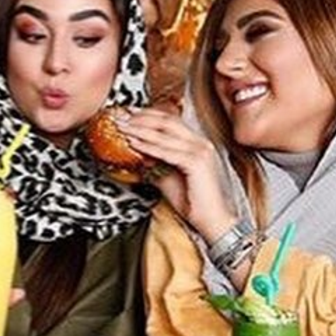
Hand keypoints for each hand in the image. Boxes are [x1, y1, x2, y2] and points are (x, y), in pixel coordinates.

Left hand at [116, 108, 237, 240]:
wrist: (212, 220)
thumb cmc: (194, 202)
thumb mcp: (169, 178)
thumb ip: (156, 164)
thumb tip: (138, 156)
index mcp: (198, 144)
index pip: (171, 121)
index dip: (149, 115)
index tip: (130, 115)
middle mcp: (201, 143)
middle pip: (168, 121)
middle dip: (142, 117)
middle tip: (122, 117)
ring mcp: (200, 151)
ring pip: (165, 134)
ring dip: (141, 129)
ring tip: (123, 127)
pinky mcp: (196, 163)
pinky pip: (167, 151)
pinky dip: (148, 146)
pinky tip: (134, 143)